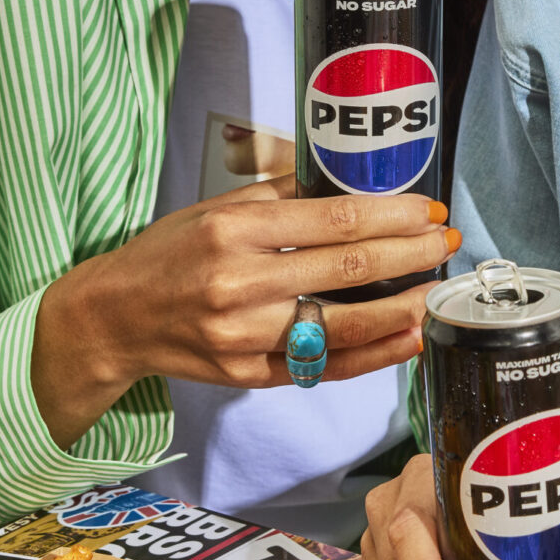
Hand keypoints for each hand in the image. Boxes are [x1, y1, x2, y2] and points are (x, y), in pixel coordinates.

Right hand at [32, 180, 456, 447]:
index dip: (391, 215)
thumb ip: (281, 198)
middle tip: (447, 242)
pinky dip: (373, 355)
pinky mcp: (248, 376)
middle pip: (348, 268)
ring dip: (403, 309)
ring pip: (344, 325)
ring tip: (438, 292)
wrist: (112, 319)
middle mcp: (239, 284)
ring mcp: (244, 336)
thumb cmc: (168, 254)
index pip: (333, 220)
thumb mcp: (214, 208)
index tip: (428, 210)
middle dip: (410, 254)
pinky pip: (324, 367)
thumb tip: (350, 184)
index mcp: (233, 230)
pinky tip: (408, 338)